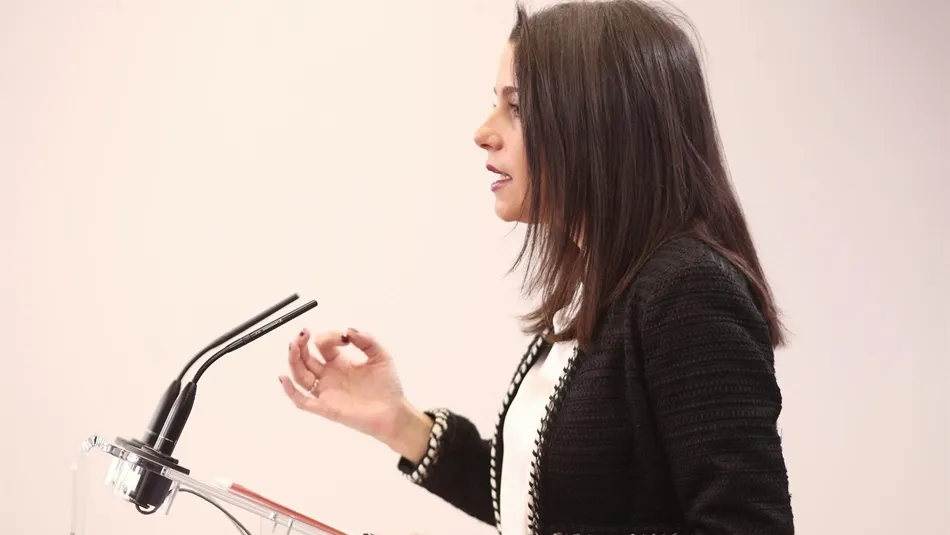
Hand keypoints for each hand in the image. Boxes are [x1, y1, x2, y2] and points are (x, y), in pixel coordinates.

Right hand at [278, 328, 432, 460]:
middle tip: (303, 332)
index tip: (344, 337)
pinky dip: (289, 390)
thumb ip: (367, 340)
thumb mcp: (381, 356)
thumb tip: (349, 330)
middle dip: (301, 344)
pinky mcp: (325, 407)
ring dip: (293, 360)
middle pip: (305, 358)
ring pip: (299, 375)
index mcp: (340, 362)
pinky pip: (301, 401)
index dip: (329, 336)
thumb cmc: (388, 386)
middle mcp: (329, 375)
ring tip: (293, 345)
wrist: (394, 412)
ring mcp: (326, 391)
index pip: (323, 345)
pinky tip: (284, 377)